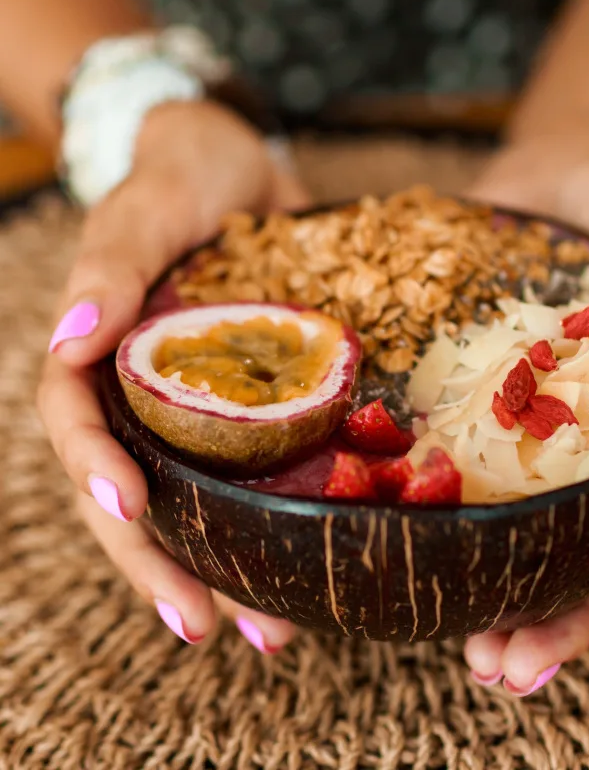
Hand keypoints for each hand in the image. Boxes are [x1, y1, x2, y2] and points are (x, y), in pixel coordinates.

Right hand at [38, 100, 308, 650]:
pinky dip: (279, 522)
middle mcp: (147, 397)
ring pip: (200, 502)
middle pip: (138, 496)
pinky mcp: (260, 406)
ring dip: (226, 570)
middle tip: (208, 627)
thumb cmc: (182, 175)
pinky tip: (311, 566)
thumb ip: (110, 268)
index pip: (80, 429)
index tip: (134, 514)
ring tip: (270, 631)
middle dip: (163, 564)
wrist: (243, 165)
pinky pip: (263, 471)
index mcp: (102, 358)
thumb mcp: (146, 208)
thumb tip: (69, 339)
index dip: (97, 474)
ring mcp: (204, 408)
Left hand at [461, 133, 588, 693]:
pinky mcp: (481, 413)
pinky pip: (471, 483)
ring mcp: (538, 433)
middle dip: (571, 617)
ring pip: (535, 538)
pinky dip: (459, 536)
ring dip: (514, 604)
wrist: (548, 175)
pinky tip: (427, 573)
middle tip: (517, 671)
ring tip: (479, 661)